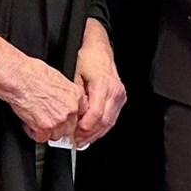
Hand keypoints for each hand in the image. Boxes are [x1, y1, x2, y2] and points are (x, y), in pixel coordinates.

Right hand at [6, 56, 83, 143]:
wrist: (20, 78)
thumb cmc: (34, 74)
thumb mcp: (59, 79)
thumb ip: (66, 94)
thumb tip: (64, 101)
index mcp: (76, 96)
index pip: (81, 114)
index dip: (71, 117)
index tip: (65, 118)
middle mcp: (70, 109)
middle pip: (70, 127)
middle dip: (59, 126)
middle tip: (48, 118)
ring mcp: (58, 120)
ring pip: (56, 135)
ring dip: (47, 131)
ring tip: (37, 119)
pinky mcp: (43, 128)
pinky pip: (41, 138)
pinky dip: (33, 133)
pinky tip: (29, 123)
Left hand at [72, 19, 126, 147]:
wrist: (99, 48)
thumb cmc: (87, 58)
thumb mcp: (74, 75)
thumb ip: (75, 97)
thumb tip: (69, 116)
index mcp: (103, 84)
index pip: (96, 113)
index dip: (85, 127)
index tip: (75, 135)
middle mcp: (115, 90)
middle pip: (104, 120)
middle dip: (90, 134)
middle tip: (77, 142)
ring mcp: (120, 94)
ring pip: (110, 121)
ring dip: (97, 133)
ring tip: (84, 140)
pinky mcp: (121, 96)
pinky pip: (113, 116)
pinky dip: (103, 126)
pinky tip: (93, 132)